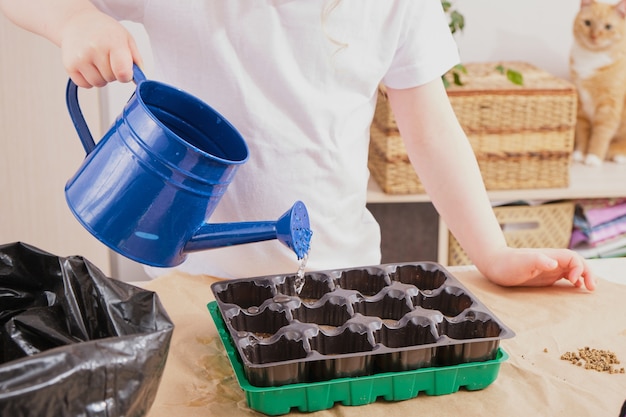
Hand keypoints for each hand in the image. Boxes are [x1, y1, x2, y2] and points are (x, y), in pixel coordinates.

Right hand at [59, 8, 141, 87]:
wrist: (77, 22)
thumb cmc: (104, 31)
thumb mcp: (126, 38)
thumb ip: (136, 60)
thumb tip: (140, 78)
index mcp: (113, 42)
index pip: (123, 72)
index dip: (126, 76)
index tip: (125, 71)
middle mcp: (94, 49)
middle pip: (111, 78)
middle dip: (113, 73)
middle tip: (108, 59)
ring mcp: (80, 57)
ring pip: (98, 84)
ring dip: (101, 77)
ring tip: (98, 62)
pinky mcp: (69, 65)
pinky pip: (85, 85)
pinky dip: (89, 79)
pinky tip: (89, 66)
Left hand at [480, 247, 595, 290]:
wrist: (494, 265)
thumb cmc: (506, 264)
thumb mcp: (521, 263)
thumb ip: (537, 261)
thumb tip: (554, 263)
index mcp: (550, 256)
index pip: (574, 258)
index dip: (580, 268)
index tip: (574, 281)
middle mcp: (553, 261)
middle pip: (578, 263)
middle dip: (588, 273)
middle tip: (592, 288)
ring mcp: (550, 269)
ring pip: (574, 270)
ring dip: (584, 277)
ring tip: (589, 288)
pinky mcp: (545, 276)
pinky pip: (565, 277)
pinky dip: (574, 281)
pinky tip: (576, 288)